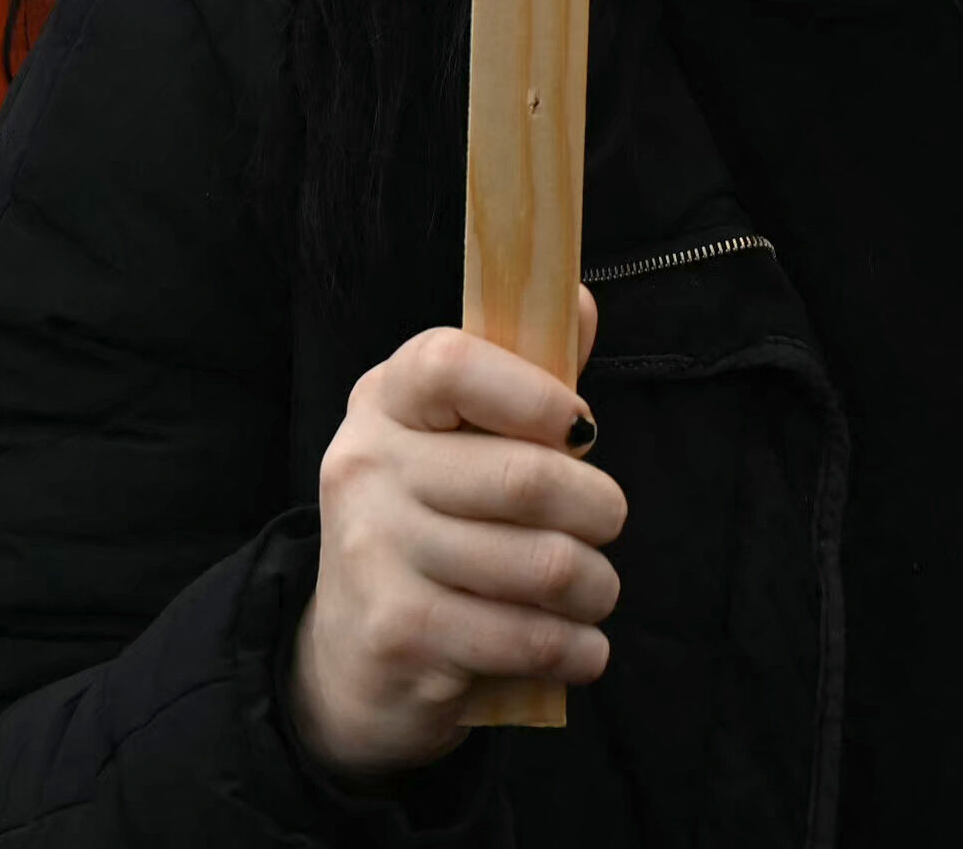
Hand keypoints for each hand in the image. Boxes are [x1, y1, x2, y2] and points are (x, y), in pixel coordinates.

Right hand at [291, 298, 618, 783]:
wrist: (353, 658)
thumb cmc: (431, 525)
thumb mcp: (460, 441)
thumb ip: (524, 377)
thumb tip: (582, 304)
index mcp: (384, 402)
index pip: (452, 365)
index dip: (534, 392)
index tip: (580, 426)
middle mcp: (365, 469)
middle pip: (526, 478)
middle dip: (599, 508)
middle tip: (609, 523)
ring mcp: (373, 555)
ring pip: (542, 565)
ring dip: (596, 586)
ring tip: (596, 590)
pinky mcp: (397, 635)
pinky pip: (526, 636)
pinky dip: (576, 648)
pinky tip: (580, 647)